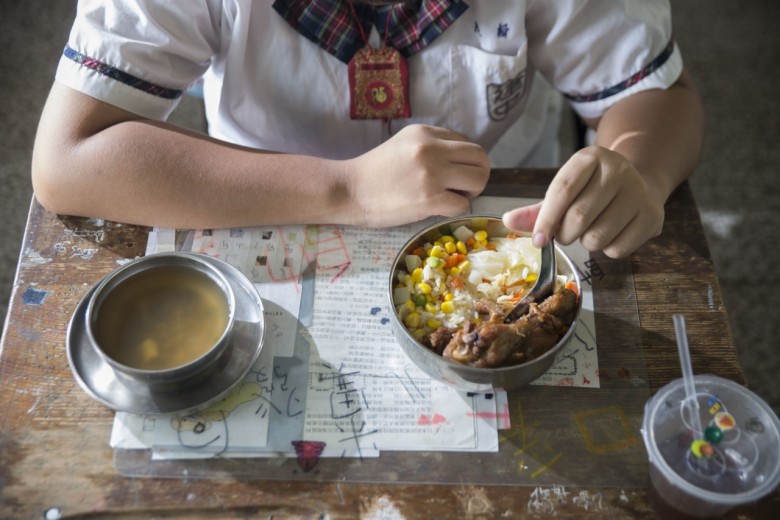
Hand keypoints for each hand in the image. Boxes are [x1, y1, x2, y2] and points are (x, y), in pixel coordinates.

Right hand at [345, 124, 489, 226]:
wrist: (349, 190)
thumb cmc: (374, 171)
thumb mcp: (403, 145)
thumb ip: (431, 146)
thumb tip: (461, 161)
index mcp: (425, 133)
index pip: (466, 143)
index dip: (466, 161)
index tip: (454, 174)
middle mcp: (431, 148)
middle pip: (480, 158)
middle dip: (478, 174)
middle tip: (463, 188)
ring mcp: (431, 173)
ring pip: (478, 179)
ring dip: (472, 191)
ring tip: (454, 197)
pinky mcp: (429, 198)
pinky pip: (462, 204)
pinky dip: (456, 209)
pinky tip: (440, 208)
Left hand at [502, 146, 665, 257]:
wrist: (640, 183)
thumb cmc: (591, 191)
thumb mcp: (564, 192)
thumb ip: (536, 209)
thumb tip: (507, 221)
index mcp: (589, 158)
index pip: (562, 191)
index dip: (546, 220)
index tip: (538, 241)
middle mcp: (617, 170)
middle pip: (578, 218)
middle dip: (565, 235)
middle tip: (566, 233)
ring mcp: (638, 192)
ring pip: (597, 237)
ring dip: (586, 243)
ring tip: (592, 229)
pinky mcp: (652, 216)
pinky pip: (617, 249)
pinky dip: (608, 249)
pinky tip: (613, 233)